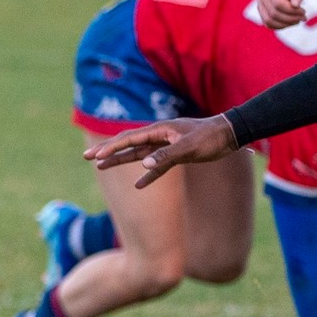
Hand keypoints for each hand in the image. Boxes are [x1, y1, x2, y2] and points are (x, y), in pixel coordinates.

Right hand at [81, 114, 238, 188]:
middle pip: (127, 144)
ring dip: (120, 161)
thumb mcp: (188, 147)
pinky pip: (156, 167)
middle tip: (86, 157)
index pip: (128, 139)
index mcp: (158, 131)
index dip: (110, 148)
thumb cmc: (210, 138)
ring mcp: (166, 146)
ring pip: (137, 154)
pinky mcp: (176, 156)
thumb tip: (143, 164)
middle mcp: (158, 137)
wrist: (230, 135)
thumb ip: (166, 156)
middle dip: (107, 151)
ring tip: (100, 167)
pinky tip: (138, 186)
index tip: (94, 156)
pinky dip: (147, 176)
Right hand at [256, 0, 313, 27]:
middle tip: (303, 17)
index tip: (303, 11)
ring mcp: (260, 3)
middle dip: (291, 18)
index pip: (278, 3)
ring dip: (285, 24)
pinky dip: (280, 26)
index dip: (291, 11)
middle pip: (274, 13)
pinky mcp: (262, 11)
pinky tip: (290, 22)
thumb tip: (295, 5)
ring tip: (298, 20)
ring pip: (269, 20)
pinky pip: (268, 24)